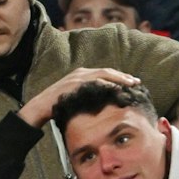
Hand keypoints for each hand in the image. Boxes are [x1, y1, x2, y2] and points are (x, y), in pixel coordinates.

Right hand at [18, 67, 140, 128]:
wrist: (41, 107)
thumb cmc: (61, 105)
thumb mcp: (79, 96)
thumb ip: (91, 93)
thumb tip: (108, 98)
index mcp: (83, 74)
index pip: (106, 73)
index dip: (120, 77)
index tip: (133, 82)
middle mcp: (81, 72)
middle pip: (107, 71)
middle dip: (123, 76)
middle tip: (137, 82)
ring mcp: (77, 77)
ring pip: (103, 74)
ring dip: (118, 78)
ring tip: (130, 84)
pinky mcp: (73, 83)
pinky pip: (93, 82)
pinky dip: (105, 84)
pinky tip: (115, 88)